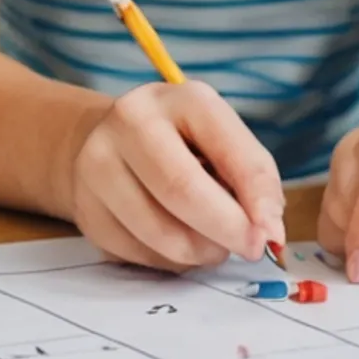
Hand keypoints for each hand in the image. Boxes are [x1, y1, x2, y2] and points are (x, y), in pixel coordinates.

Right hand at [64, 82, 285, 271]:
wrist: (108, 141)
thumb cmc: (183, 142)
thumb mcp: (222, 138)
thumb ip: (252, 176)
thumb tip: (269, 231)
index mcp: (179, 98)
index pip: (224, 151)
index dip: (255, 197)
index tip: (272, 231)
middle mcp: (130, 122)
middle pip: (183, 191)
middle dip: (227, 230)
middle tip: (251, 249)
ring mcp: (98, 166)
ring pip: (161, 234)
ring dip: (201, 252)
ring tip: (213, 243)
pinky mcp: (86, 210)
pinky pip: (139, 255)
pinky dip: (171, 260)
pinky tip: (176, 240)